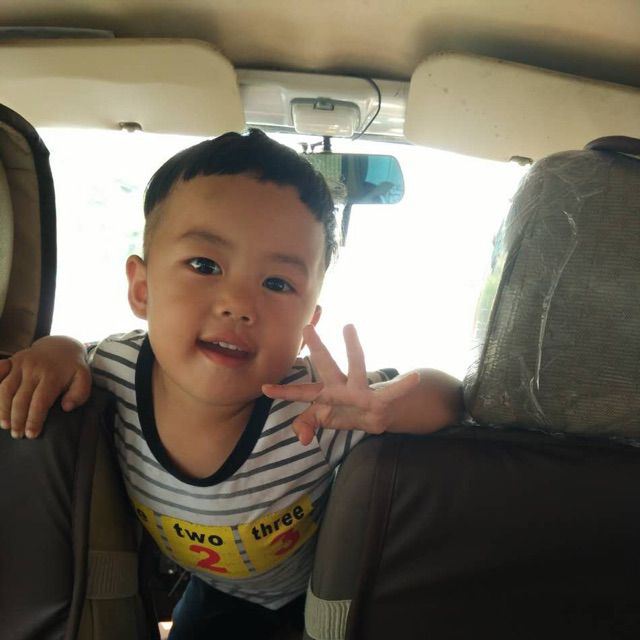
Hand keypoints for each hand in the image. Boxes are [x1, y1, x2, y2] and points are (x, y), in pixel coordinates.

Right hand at [0, 337, 91, 438]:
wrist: (60, 345)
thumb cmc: (72, 368)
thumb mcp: (83, 378)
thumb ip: (79, 394)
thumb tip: (66, 407)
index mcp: (52, 376)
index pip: (40, 402)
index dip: (34, 420)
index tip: (31, 434)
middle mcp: (33, 369)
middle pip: (20, 399)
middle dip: (17, 419)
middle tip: (17, 434)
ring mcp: (20, 364)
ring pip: (5, 389)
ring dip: (3, 409)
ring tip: (5, 425)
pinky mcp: (11, 361)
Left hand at [262, 324, 418, 445]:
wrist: (379, 415)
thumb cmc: (347, 412)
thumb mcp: (326, 420)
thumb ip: (308, 425)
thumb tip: (300, 437)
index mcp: (327, 395)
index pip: (303, 394)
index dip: (285, 392)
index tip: (265, 389)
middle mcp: (342, 388)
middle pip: (327, 367)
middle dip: (317, 349)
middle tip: (306, 327)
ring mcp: (361, 391)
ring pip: (357, 367)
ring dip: (352, 349)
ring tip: (349, 327)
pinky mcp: (381, 400)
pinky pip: (393, 393)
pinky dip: (402, 386)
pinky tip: (413, 377)